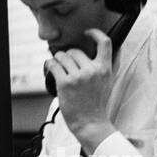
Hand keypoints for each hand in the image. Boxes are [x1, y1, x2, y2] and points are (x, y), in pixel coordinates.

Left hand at [45, 28, 115, 151]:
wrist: (91, 123)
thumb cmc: (96, 104)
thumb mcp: (107, 82)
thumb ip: (104, 66)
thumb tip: (99, 51)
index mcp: (105, 69)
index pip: (105, 42)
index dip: (95, 33)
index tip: (87, 33)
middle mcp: (92, 70)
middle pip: (75, 51)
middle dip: (68, 56)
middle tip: (66, 65)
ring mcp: (78, 77)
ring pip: (62, 56)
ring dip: (57, 60)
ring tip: (58, 68)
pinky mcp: (65, 83)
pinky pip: (53, 65)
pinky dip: (49, 65)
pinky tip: (50, 69)